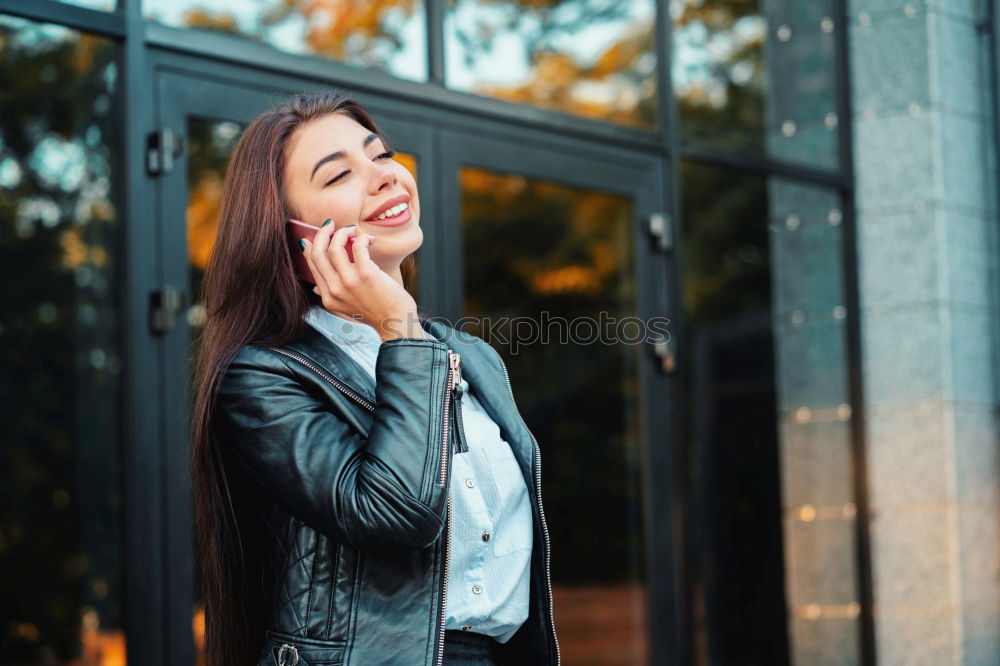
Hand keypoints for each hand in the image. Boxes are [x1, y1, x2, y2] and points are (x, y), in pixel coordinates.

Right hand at [302, 223, 423, 340]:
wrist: (395, 322)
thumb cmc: (375, 312)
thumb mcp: (346, 308)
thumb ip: (331, 295)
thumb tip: (315, 286)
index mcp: (328, 297)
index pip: (312, 264)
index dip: (311, 245)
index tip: (315, 235)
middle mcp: (335, 290)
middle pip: (318, 253)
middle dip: (322, 233)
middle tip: (331, 225)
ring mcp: (350, 282)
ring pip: (335, 247)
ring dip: (343, 232)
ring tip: (352, 230)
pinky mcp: (367, 275)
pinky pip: (359, 246)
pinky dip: (363, 238)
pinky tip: (370, 239)